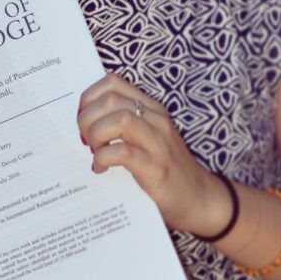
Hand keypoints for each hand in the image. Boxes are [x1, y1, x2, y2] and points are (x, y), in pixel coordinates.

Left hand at [77, 74, 232, 235]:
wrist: (198, 197)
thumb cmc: (164, 167)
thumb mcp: (146, 136)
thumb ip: (122, 124)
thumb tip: (82, 120)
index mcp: (151, 108)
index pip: (112, 82)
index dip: (89, 97)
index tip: (83, 118)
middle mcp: (156, 119)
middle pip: (110, 99)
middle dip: (87, 118)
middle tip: (86, 140)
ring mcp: (158, 143)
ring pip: (118, 120)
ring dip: (96, 135)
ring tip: (94, 152)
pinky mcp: (156, 168)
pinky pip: (122, 153)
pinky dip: (103, 159)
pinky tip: (101, 169)